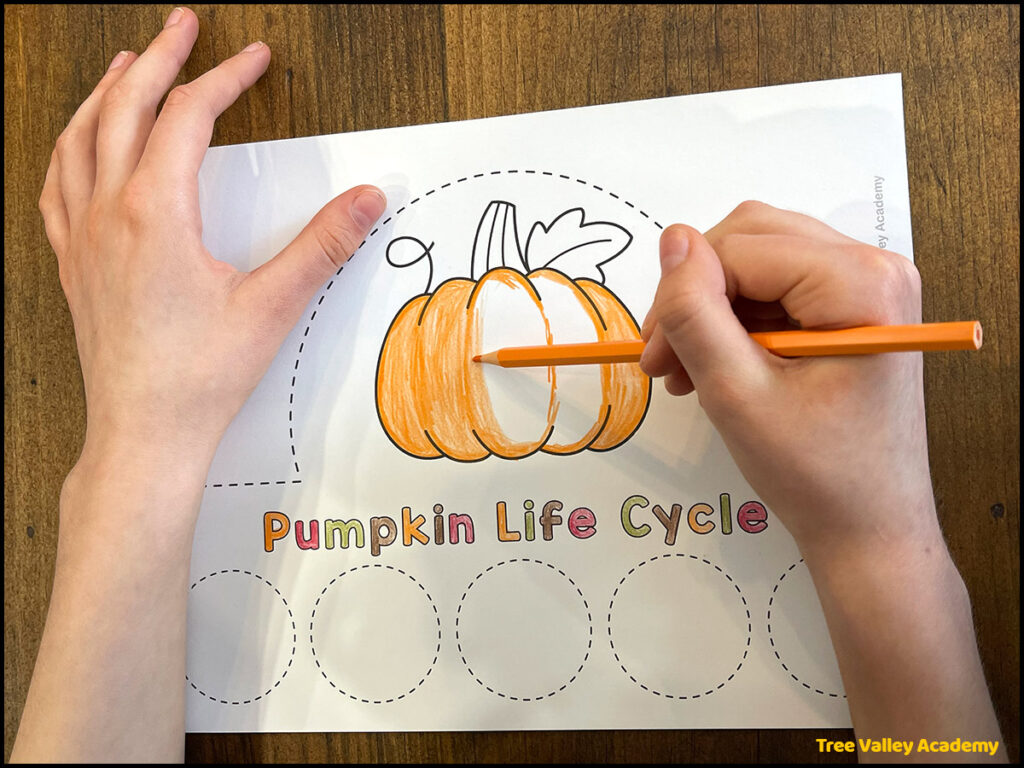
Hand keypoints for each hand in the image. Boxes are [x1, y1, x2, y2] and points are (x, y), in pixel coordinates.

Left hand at [39, 6, 385, 477]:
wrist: (144, 433)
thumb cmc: (197, 378)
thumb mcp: (273, 305)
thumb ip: (323, 246)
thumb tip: (365, 200)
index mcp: (155, 212)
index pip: (189, 115)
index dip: (225, 77)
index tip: (252, 59)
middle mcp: (109, 213)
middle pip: (125, 106)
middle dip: (158, 57)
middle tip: (181, 26)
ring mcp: (83, 237)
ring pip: (79, 137)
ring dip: (106, 92)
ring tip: (126, 65)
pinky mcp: (74, 263)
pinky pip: (57, 183)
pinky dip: (70, 146)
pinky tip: (79, 146)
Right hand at [639, 201, 935, 563]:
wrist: (870, 528)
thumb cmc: (815, 473)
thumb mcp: (736, 394)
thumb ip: (696, 313)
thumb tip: (672, 240)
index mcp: (861, 282)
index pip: (740, 249)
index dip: (683, 295)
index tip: (653, 356)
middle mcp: (876, 266)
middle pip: (751, 238)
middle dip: (696, 295)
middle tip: (663, 358)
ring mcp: (871, 284)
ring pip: (760, 258)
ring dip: (713, 308)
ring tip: (687, 370)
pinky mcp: (858, 306)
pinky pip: (780, 285)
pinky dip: (739, 319)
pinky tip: (717, 365)